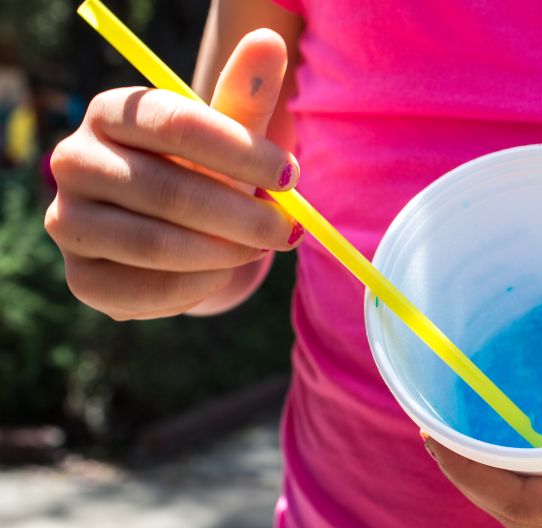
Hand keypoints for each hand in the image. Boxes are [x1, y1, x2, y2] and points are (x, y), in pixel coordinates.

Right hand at [46, 29, 301, 320]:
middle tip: (286, 230)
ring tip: (257, 250)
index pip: (175, 123)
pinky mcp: (82, 278)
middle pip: (167, 190)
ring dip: (224, 253)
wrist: (183, 236)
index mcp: (111, 112)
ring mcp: (69, 221)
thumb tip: (269, 42)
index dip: (240, 151)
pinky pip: (146, 290)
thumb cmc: (210, 174)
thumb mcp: (231, 136)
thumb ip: (248, 96)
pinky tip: (222, 273)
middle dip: (242, 216)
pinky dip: (198, 286)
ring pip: (155, 244)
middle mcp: (74, 161)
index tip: (292, 174)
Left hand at [424, 340, 541, 527]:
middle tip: (437, 435)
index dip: (475, 475)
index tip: (437, 435)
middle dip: (474, 483)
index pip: (531, 504)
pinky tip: (508, 460)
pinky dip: (524, 494)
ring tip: (460, 448)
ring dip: (494, 492)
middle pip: (527, 522)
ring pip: (538, 527)